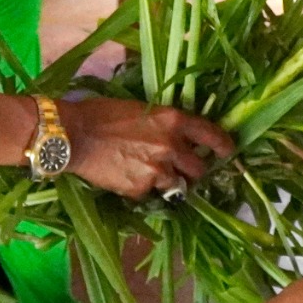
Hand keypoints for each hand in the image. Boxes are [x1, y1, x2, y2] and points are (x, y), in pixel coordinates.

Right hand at [58, 97, 233, 200]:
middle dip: (194, 170)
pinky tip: (126, 176)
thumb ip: (164, 125)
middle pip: (199, 168)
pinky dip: (143, 188)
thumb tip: (176, 138)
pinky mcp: (140, 189)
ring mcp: (157, 170)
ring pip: (178, 186)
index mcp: (173, 120)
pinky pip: (151, 193)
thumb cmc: (102, 114)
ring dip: (171, 183)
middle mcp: (171, 146)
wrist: (73, 134)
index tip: (228, 152)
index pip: (211, 134)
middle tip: (183, 169)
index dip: (224, 145)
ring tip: (153, 175)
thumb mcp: (141, 109)